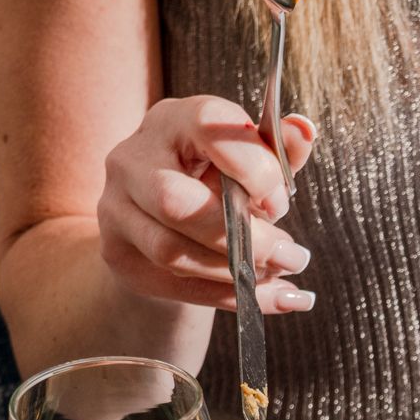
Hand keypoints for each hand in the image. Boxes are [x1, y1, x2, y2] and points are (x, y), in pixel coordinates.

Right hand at [96, 96, 318, 313]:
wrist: (164, 221)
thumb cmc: (216, 182)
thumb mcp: (250, 162)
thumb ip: (278, 152)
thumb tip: (303, 131)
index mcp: (170, 121)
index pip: (207, 126)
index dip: (254, 167)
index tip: (281, 202)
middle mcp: (132, 159)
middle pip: (176, 202)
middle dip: (245, 237)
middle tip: (293, 256)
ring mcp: (116, 208)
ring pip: (172, 251)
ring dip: (238, 272)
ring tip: (281, 274)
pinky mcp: (118, 254)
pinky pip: (176, 284)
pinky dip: (231, 297)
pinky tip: (272, 298)